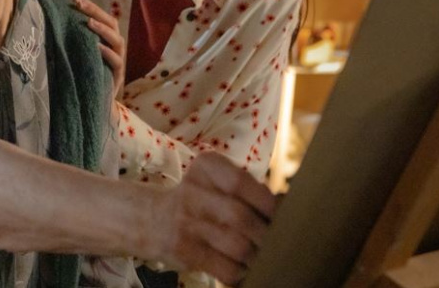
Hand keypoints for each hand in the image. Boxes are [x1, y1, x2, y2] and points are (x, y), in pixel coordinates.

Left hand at [73, 0, 124, 98]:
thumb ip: (75, 41)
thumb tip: (55, 22)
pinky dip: (108, 53)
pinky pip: (117, 62)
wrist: (92, 105)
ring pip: (118, 41)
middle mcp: (115, 49)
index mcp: (107, 41)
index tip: (75, 0)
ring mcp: (118, 62)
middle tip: (80, 4)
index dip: (92, 8)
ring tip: (89, 22)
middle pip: (112, 25)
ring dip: (103, 30)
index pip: (104, 19)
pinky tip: (97, 47)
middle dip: (96, 12)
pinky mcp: (117, 76)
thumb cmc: (83, 77)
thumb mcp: (78, 56)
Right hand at [150, 152, 275, 285]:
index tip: (284, 215)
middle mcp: (192, 192)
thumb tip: (288, 208)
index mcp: (206, 167)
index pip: (241, 182)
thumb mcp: (214, 180)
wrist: (150, 218)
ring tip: (266, 257)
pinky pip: (224, 268)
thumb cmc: (197, 199)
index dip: (267, 202)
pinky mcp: (184, 251)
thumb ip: (246, 189)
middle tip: (280, 242)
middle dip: (267, 234)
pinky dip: (242, 273)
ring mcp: (186, 223)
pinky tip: (246, 269)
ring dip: (258, 256)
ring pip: (237, 246)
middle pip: (241, 217)